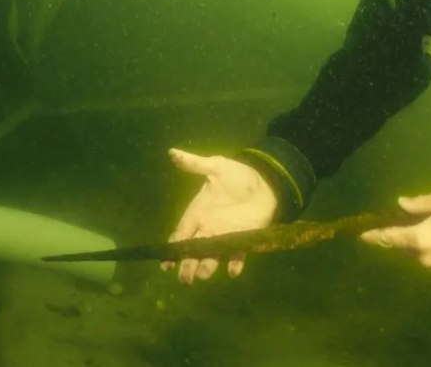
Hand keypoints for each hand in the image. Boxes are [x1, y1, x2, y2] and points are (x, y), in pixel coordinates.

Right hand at [162, 148, 277, 283]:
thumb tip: (172, 152)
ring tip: (203, 275)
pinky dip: (235, 264)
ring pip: (211, 256)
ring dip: (207, 266)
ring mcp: (225, 236)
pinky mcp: (243, 240)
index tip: (165, 263)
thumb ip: (195, 164)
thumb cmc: (238, 175)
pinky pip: (237, 255)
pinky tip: (233, 271)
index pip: (180, 235)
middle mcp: (208, 229)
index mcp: (197, 213)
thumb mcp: (217, 167)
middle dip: (187, 265)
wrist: (265, 182)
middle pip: (193, 251)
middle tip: (184, 278)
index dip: (172, 249)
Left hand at [360, 188, 430, 269]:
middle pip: (398, 245)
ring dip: (406, 239)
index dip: (373, 236)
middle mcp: (422, 255)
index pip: (389, 238)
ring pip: (410, 251)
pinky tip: (423, 232)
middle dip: (391, 235)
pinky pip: (421, 254)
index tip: (359, 234)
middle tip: (385, 221)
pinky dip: (417, 244)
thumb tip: (400, 204)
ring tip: (407, 224)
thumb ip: (419, 203)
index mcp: (420, 238)